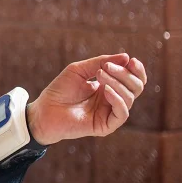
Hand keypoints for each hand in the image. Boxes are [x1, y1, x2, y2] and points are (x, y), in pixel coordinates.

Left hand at [27, 53, 146, 144]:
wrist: (44, 110)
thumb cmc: (59, 90)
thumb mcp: (79, 69)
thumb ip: (101, 62)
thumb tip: (126, 57)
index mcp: (109, 87)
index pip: (133, 79)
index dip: (137, 70)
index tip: (132, 60)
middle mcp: (112, 100)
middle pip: (135, 87)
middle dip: (125, 74)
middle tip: (106, 68)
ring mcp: (110, 113)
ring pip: (129, 98)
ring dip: (117, 83)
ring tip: (100, 75)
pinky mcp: (106, 126)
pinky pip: (122, 113)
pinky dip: (118, 99)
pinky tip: (106, 90)